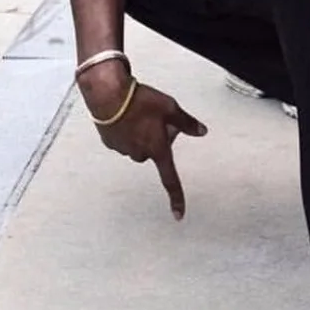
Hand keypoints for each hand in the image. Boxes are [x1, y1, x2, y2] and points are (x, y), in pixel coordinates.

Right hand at [83, 74, 207, 220]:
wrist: (108, 94)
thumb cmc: (139, 101)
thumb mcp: (170, 108)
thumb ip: (187, 123)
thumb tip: (201, 131)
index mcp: (157, 150)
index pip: (170, 179)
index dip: (176, 198)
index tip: (179, 215)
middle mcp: (140, 154)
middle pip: (153, 151)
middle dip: (156, 138)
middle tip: (156, 117)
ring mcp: (123, 149)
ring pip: (137, 144)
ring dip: (140, 132)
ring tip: (137, 111)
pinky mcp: (110, 142)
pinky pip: (122, 138)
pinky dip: (125, 129)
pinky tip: (125, 114)